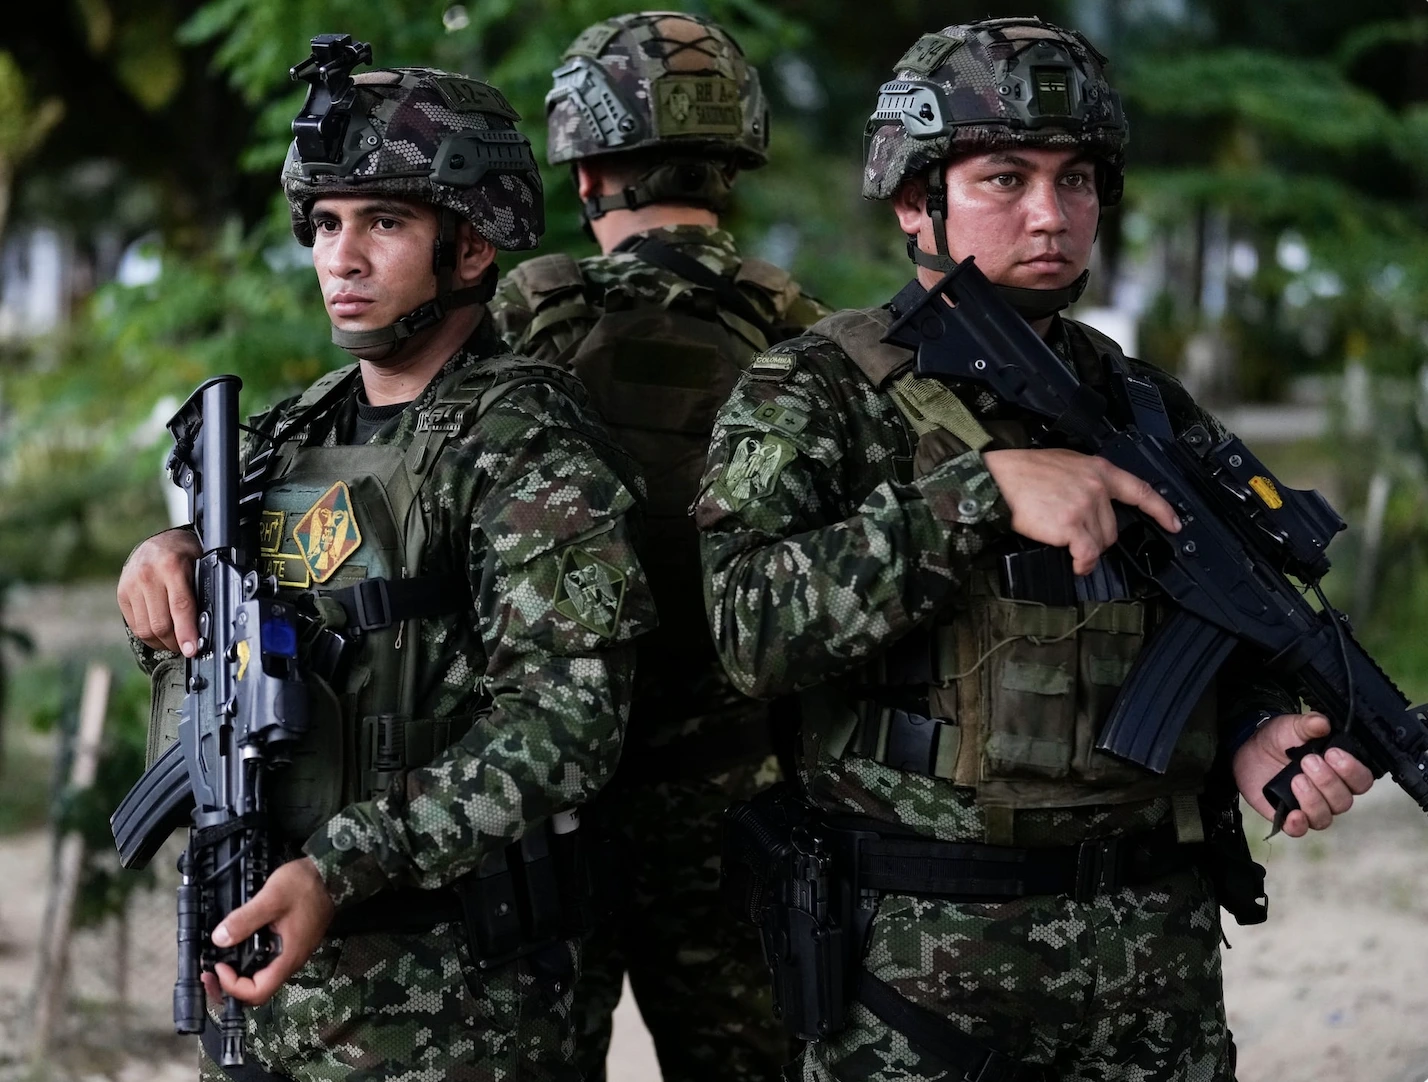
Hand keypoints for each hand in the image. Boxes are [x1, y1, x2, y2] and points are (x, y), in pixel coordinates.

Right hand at [117, 527, 202, 653]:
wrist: (158, 542)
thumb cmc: (185, 555)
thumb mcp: (200, 565)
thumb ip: (200, 591)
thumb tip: (205, 627)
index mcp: (172, 566)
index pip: (180, 607)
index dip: (186, 632)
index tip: (192, 649)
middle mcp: (148, 575)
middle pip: (160, 623)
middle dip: (176, 642)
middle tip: (187, 648)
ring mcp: (131, 585)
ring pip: (146, 629)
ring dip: (162, 642)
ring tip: (175, 642)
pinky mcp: (122, 594)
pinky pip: (135, 625)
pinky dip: (149, 636)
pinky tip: (161, 635)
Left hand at [206, 858, 335, 1006]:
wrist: (329, 874)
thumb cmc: (304, 886)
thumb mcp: (271, 898)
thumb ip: (244, 920)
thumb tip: (218, 939)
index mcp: (287, 958)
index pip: (257, 992)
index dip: (233, 986)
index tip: (219, 965)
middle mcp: (290, 961)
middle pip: (257, 990)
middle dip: (229, 986)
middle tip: (209, 972)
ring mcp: (292, 952)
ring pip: (261, 976)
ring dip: (237, 974)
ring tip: (218, 960)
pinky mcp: (291, 942)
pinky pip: (267, 961)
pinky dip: (248, 960)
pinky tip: (237, 945)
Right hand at [982, 448, 1180, 574]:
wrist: (999, 480)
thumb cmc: (1024, 473)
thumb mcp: (1065, 464)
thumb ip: (1086, 480)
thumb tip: (1095, 502)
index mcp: (1098, 470)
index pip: (1140, 491)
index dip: (1161, 510)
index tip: (1174, 523)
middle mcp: (1096, 488)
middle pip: (1114, 527)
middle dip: (1098, 537)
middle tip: (1075, 533)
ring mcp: (1085, 507)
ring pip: (1100, 542)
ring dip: (1087, 549)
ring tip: (1066, 542)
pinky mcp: (1071, 526)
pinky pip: (1087, 554)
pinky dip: (1084, 563)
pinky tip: (1078, 564)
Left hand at [1233, 712, 1374, 836]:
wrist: (1249, 747)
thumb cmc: (1280, 738)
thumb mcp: (1292, 726)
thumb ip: (1308, 724)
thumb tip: (1322, 722)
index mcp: (1339, 771)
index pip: (1362, 780)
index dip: (1352, 771)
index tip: (1333, 754)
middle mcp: (1329, 793)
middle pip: (1344, 800)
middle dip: (1327, 781)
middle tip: (1307, 761)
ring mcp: (1309, 806)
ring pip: (1325, 817)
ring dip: (1313, 799)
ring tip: (1296, 779)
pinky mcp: (1287, 816)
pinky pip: (1300, 831)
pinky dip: (1298, 825)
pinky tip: (1293, 814)